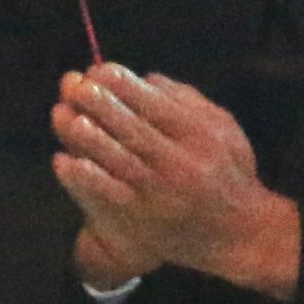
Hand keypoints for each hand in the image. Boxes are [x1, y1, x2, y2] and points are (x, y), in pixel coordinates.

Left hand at [48, 67, 301, 302]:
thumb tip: (146, 78)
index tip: (99, 70)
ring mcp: (161, 194)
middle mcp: (182, 164)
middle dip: (99, 104)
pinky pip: (110, 196)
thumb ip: (188, 101)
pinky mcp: (145, 220)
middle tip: (74, 84)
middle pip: (133, 129)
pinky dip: (85, 178)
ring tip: (63, 114)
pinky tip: (64, 161)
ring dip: (87, 137)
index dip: (124, 86)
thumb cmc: (228, 172)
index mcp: (201, 136)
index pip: (156, 105)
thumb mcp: (224, 129)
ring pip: (118, 161)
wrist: (240, 233)